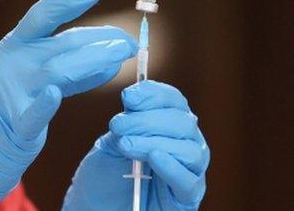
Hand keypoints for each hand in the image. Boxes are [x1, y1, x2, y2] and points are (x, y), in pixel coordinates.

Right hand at [0, 0, 137, 210]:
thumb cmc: (15, 101)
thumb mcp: (41, 74)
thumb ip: (76, 65)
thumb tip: (114, 55)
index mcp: (16, 44)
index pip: (43, 15)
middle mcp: (13, 62)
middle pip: (60, 45)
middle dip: (98, 40)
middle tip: (129, 41)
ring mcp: (13, 92)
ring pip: (56, 72)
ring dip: (92, 61)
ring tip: (120, 55)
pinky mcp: (16, 124)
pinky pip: (32, 113)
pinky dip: (45, 103)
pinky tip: (55, 94)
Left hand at [63, 80, 209, 209]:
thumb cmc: (103, 177)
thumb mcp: (110, 143)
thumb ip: (125, 123)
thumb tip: (133, 97)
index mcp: (167, 127)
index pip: (173, 101)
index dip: (154, 94)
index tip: (128, 97)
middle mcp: (184, 146)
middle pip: (183, 122)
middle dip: (147, 119)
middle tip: (117, 125)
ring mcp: (188, 173)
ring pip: (189, 149)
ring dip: (155, 141)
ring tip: (126, 145)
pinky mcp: (185, 199)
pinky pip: (189, 181)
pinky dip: (173, 167)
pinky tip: (154, 157)